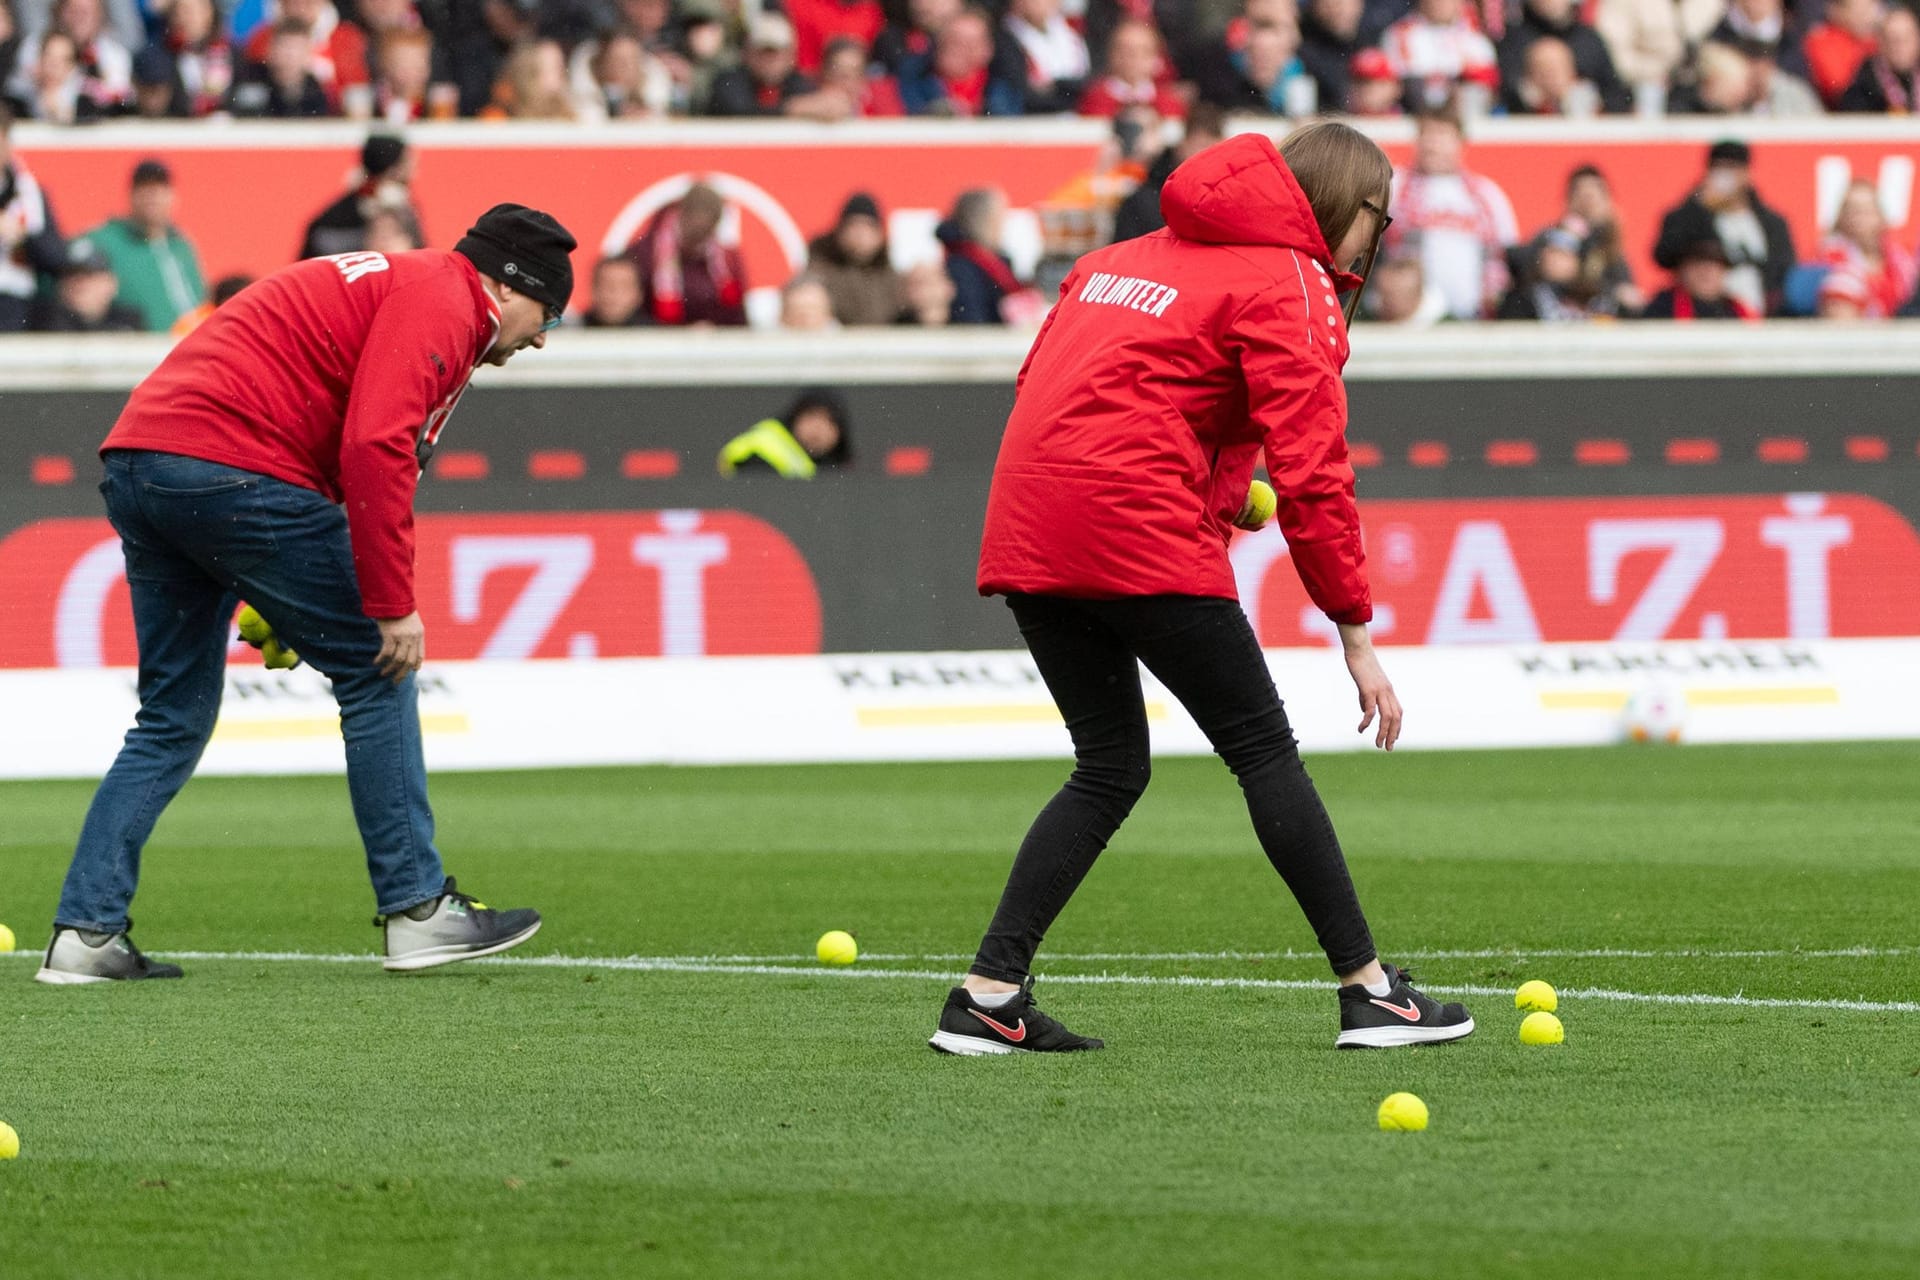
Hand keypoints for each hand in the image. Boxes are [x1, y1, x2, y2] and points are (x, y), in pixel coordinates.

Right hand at [374, 611, 424, 683]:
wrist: (392, 596)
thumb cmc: (398, 608)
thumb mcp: (411, 621)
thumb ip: (411, 634)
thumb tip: (407, 648)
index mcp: (419, 634)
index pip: (420, 655)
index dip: (415, 665)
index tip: (411, 671)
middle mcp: (413, 637)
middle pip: (409, 661)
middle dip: (402, 674)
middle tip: (395, 681)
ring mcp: (402, 637)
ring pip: (398, 660)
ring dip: (390, 669)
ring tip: (383, 674)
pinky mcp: (390, 635)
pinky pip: (386, 653)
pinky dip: (381, 660)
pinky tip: (376, 663)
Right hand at [1338, 623, 1401, 750]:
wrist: (1358, 649)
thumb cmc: (1360, 664)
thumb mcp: (1365, 683)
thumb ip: (1366, 697)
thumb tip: (1365, 711)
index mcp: (1388, 690)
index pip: (1398, 712)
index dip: (1397, 727)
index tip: (1393, 739)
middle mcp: (1388, 692)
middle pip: (1396, 718)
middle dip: (1393, 735)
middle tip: (1388, 748)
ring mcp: (1380, 691)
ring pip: (1387, 717)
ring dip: (1384, 733)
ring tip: (1378, 745)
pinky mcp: (1369, 689)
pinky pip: (1371, 710)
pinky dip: (1367, 722)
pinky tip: (1361, 729)